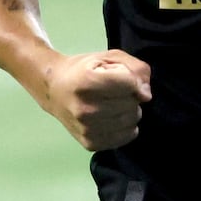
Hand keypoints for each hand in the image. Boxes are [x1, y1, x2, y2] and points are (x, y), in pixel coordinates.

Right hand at [35, 50, 152, 150]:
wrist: (54, 90)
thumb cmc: (85, 70)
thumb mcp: (110, 57)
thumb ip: (135, 68)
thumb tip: (146, 95)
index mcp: (87, 82)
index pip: (130, 83)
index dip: (133, 79)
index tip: (123, 77)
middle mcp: (85, 108)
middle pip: (132, 103)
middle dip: (131, 95)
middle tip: (116, 91)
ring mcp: (87, 129)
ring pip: (132, 120)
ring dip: (130, 110)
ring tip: (115, 103)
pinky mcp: (90, 143)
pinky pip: (126, 137)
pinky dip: (127, 127)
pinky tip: (114, 117)